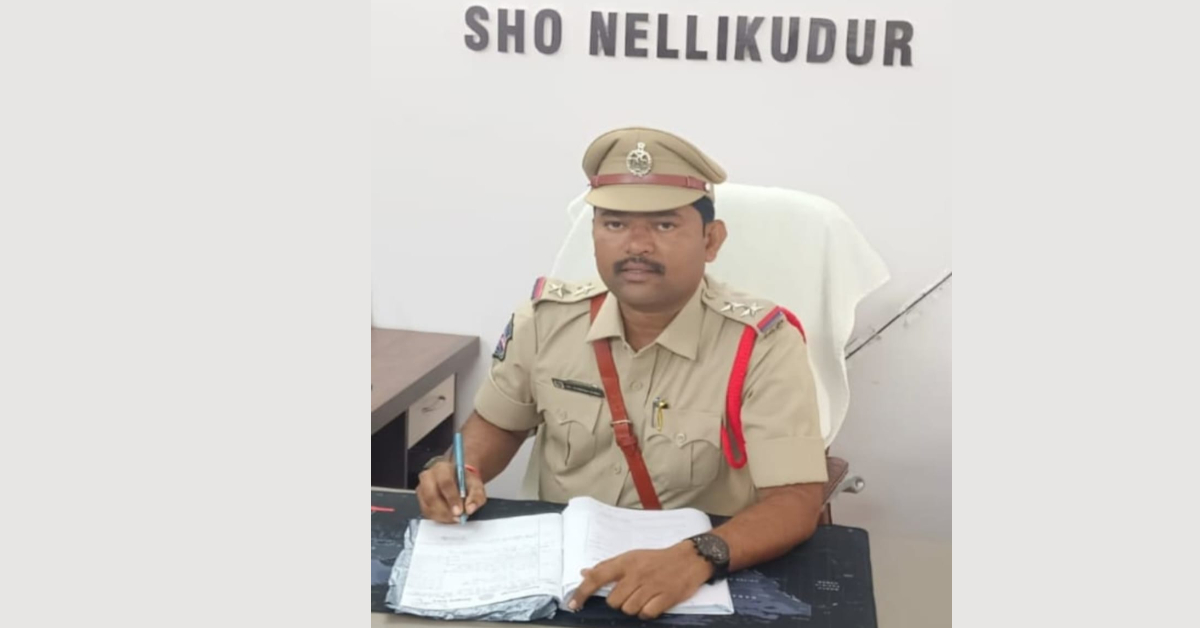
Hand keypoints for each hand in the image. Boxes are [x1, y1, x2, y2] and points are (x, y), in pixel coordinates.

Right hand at [416, 460, 485, 522]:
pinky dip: (438, 518)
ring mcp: (422, 488)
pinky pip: (426, 512)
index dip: (452, 498)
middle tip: (457, 517)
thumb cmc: (465, 482)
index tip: (460, 511)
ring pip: (428, 506)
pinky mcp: (421, 500)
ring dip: (442, 515)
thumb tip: (470, 509)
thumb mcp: (476, 486)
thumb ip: (476, 496)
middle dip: (445, 510)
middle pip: (431, 496)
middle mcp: (428, 476)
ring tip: (455, 518)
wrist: (458, 481)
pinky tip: (448, 517)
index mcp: (442, 468)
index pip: (445, 482)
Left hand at [568, 542, 712, 619]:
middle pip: (614, 601)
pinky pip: (646, 614)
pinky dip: (647, 612)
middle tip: (631, 593)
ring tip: (644, 597)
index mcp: (626, 562)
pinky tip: (653, 602)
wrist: (689, 559)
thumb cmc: (657, 559)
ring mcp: (651, 586)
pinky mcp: (665, 597)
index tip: (573, 603)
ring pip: (629, 609)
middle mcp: (637, 574)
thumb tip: (584, 573)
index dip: (582, 592)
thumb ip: (608, 566)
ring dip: (634, 607)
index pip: (598, 576)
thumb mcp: (632, 557)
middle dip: (619, 601)